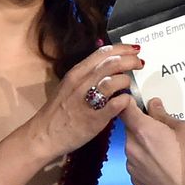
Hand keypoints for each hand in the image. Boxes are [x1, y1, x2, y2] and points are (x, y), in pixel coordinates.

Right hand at [24, 44, 139, 161]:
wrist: (44, 135)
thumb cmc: (58, 111)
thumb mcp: (69, 86)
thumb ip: (87, 75)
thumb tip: (107, 66)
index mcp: (76, 73)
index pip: (102, 53)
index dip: (122, 49)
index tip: (134, 49)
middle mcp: (81, 83)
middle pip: (111, 63)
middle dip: (130, 60)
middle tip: (140, 63)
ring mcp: (87, 100)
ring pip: (114, 81)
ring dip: (126, 80)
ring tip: (130, 84)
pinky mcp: (94, 119)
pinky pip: (116, 104)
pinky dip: (125, 100)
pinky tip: (126, 101)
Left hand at [121, 98, 184, 184]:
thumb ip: (164, 116)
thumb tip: (153, 106)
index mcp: (143, 130)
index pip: (124, 109)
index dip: (129, 103)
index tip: (135, 102)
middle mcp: (132, 147)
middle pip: (130, 130)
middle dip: (142, 128)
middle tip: (161, 132)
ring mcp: (132, 166)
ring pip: (134, 148)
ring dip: (143, 146)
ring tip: (165, 153)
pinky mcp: (135, 181)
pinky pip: (137, 165)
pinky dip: (146, 163)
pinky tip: (163, 168)